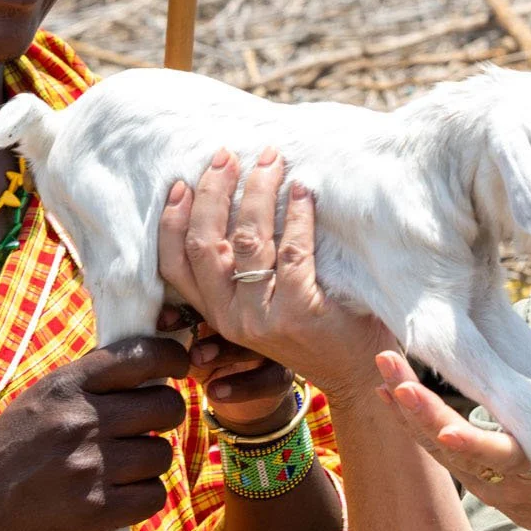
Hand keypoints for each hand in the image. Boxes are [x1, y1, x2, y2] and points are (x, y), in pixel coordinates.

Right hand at [0, 337, 190, 530]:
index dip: (172, 358)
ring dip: (150, 462)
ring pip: (162, 454)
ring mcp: (91, 466)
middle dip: (165, 417)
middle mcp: (81, 421)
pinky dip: (143, 497)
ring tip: (122, 468)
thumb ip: (89, 381)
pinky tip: (120, 495)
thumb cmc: (11, 449)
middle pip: (166, 407)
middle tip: (148, 427)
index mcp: (67, 385)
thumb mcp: (41, 397)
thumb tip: (150, 364)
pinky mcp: (97, 510)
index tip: (179, 368)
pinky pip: (154, 495)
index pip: (143, 356)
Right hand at [158, 146, 394, 401]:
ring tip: (271, 160)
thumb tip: (234, 200)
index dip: (173, 221)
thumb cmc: (315, 329)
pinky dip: (297, 214)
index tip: (182, 183)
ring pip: (248, 239)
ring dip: (258, 191)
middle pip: (206, 244)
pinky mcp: (300, 312)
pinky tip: (303, 191)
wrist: (357, 374)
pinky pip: (293, 251)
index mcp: (217, 314)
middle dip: (214, 192)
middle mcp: (232, 319)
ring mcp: (264, 318)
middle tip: (228, 156)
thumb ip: (243, 272)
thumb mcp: (265, 306)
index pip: (174, 265)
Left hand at [162, 302, 294, 436]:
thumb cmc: (215, 364)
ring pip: (255, 342)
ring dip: (224, 351)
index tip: (163, 321)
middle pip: (239, 310)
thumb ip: (182, 331)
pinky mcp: (284, 374)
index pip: (216, 294)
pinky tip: (215, 392)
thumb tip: (156, 319)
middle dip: (209, 323)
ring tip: (197, 360)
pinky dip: (241, 386)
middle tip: (185, 338)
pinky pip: (269, 378)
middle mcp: (258, 320)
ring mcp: (274, 346)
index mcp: (234, 306)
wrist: (248, 403)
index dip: (188, 304)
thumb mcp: (195, 346)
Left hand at [372, 303, 530, 530]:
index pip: (500, 456)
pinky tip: (386, 389)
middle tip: (396, 382)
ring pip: (434, 447)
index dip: (472, 446)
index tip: (447, 432)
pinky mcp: (462, 471)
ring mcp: (476, 476)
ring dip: (405, 411)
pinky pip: (429, 446)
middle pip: (454, 450)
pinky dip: (406, 419)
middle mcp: (499, 474)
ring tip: (385, 369)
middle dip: (423, 415)